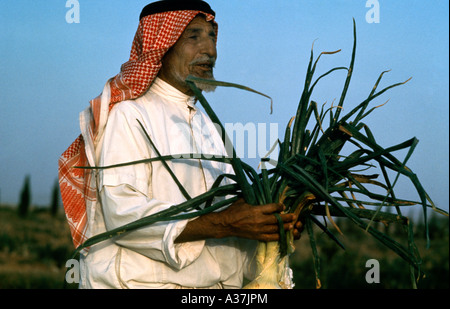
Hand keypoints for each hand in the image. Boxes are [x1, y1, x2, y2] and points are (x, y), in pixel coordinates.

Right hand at [175, 198, 303, 242]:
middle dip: (287, 218)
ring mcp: (258, 229)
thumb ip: (252, 196)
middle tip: (294, 216)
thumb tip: (258, 187)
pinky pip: (270, 238)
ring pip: (275, 229)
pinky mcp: (257, 237)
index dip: (279, 206)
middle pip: (277, 219)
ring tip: (292, 226)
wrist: (225, 224)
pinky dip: (278, 237)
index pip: (272, 208)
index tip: (283, 205)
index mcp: (256, 209)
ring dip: (285, 227)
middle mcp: (259, 220)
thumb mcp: (243, 199)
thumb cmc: (233, 210)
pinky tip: (283, 235)